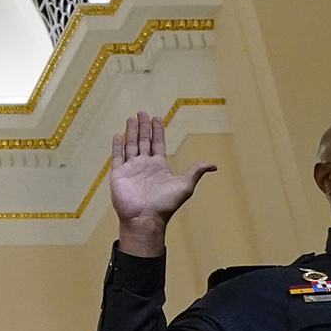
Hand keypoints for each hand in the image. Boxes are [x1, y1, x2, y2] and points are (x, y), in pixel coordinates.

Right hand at [108, 112, 215, 257]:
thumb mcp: (184, 185)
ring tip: (130, 118)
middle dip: (143, 127)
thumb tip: (214, 165)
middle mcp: (144, 165)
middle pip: (143, 141)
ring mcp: (131, 169)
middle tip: (141, 112)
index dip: (157, 131)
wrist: (145, 217)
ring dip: (131, 132)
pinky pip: (117, 157)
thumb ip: (195, 171)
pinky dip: (117, 146)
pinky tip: (118, 135)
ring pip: (130, 146)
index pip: (158, 143)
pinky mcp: (119, 174)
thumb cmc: (165, 204)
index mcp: (159, 166)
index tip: (156, 117)